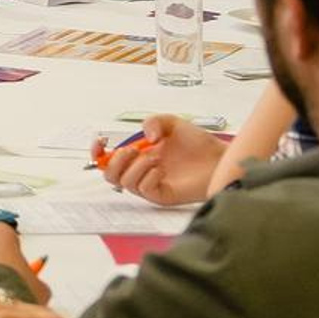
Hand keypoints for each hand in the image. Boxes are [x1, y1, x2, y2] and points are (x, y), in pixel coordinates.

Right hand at [99, 113, 221, 205]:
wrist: (220, 159)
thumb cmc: (199, 145)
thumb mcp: (172, 123)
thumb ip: (154, 122)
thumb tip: (145, 137)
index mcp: (139, 155)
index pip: (109, 159)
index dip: (98, 152)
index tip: (101, 142)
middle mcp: (141, 171)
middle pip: (109, 175)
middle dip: (115, 160)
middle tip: (134, 150)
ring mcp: (151, 185)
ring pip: (124, 183)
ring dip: (135, 166)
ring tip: (154, 157)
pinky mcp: (162, 195)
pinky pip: (143, 190)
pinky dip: (148, 176)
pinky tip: (161, 168)